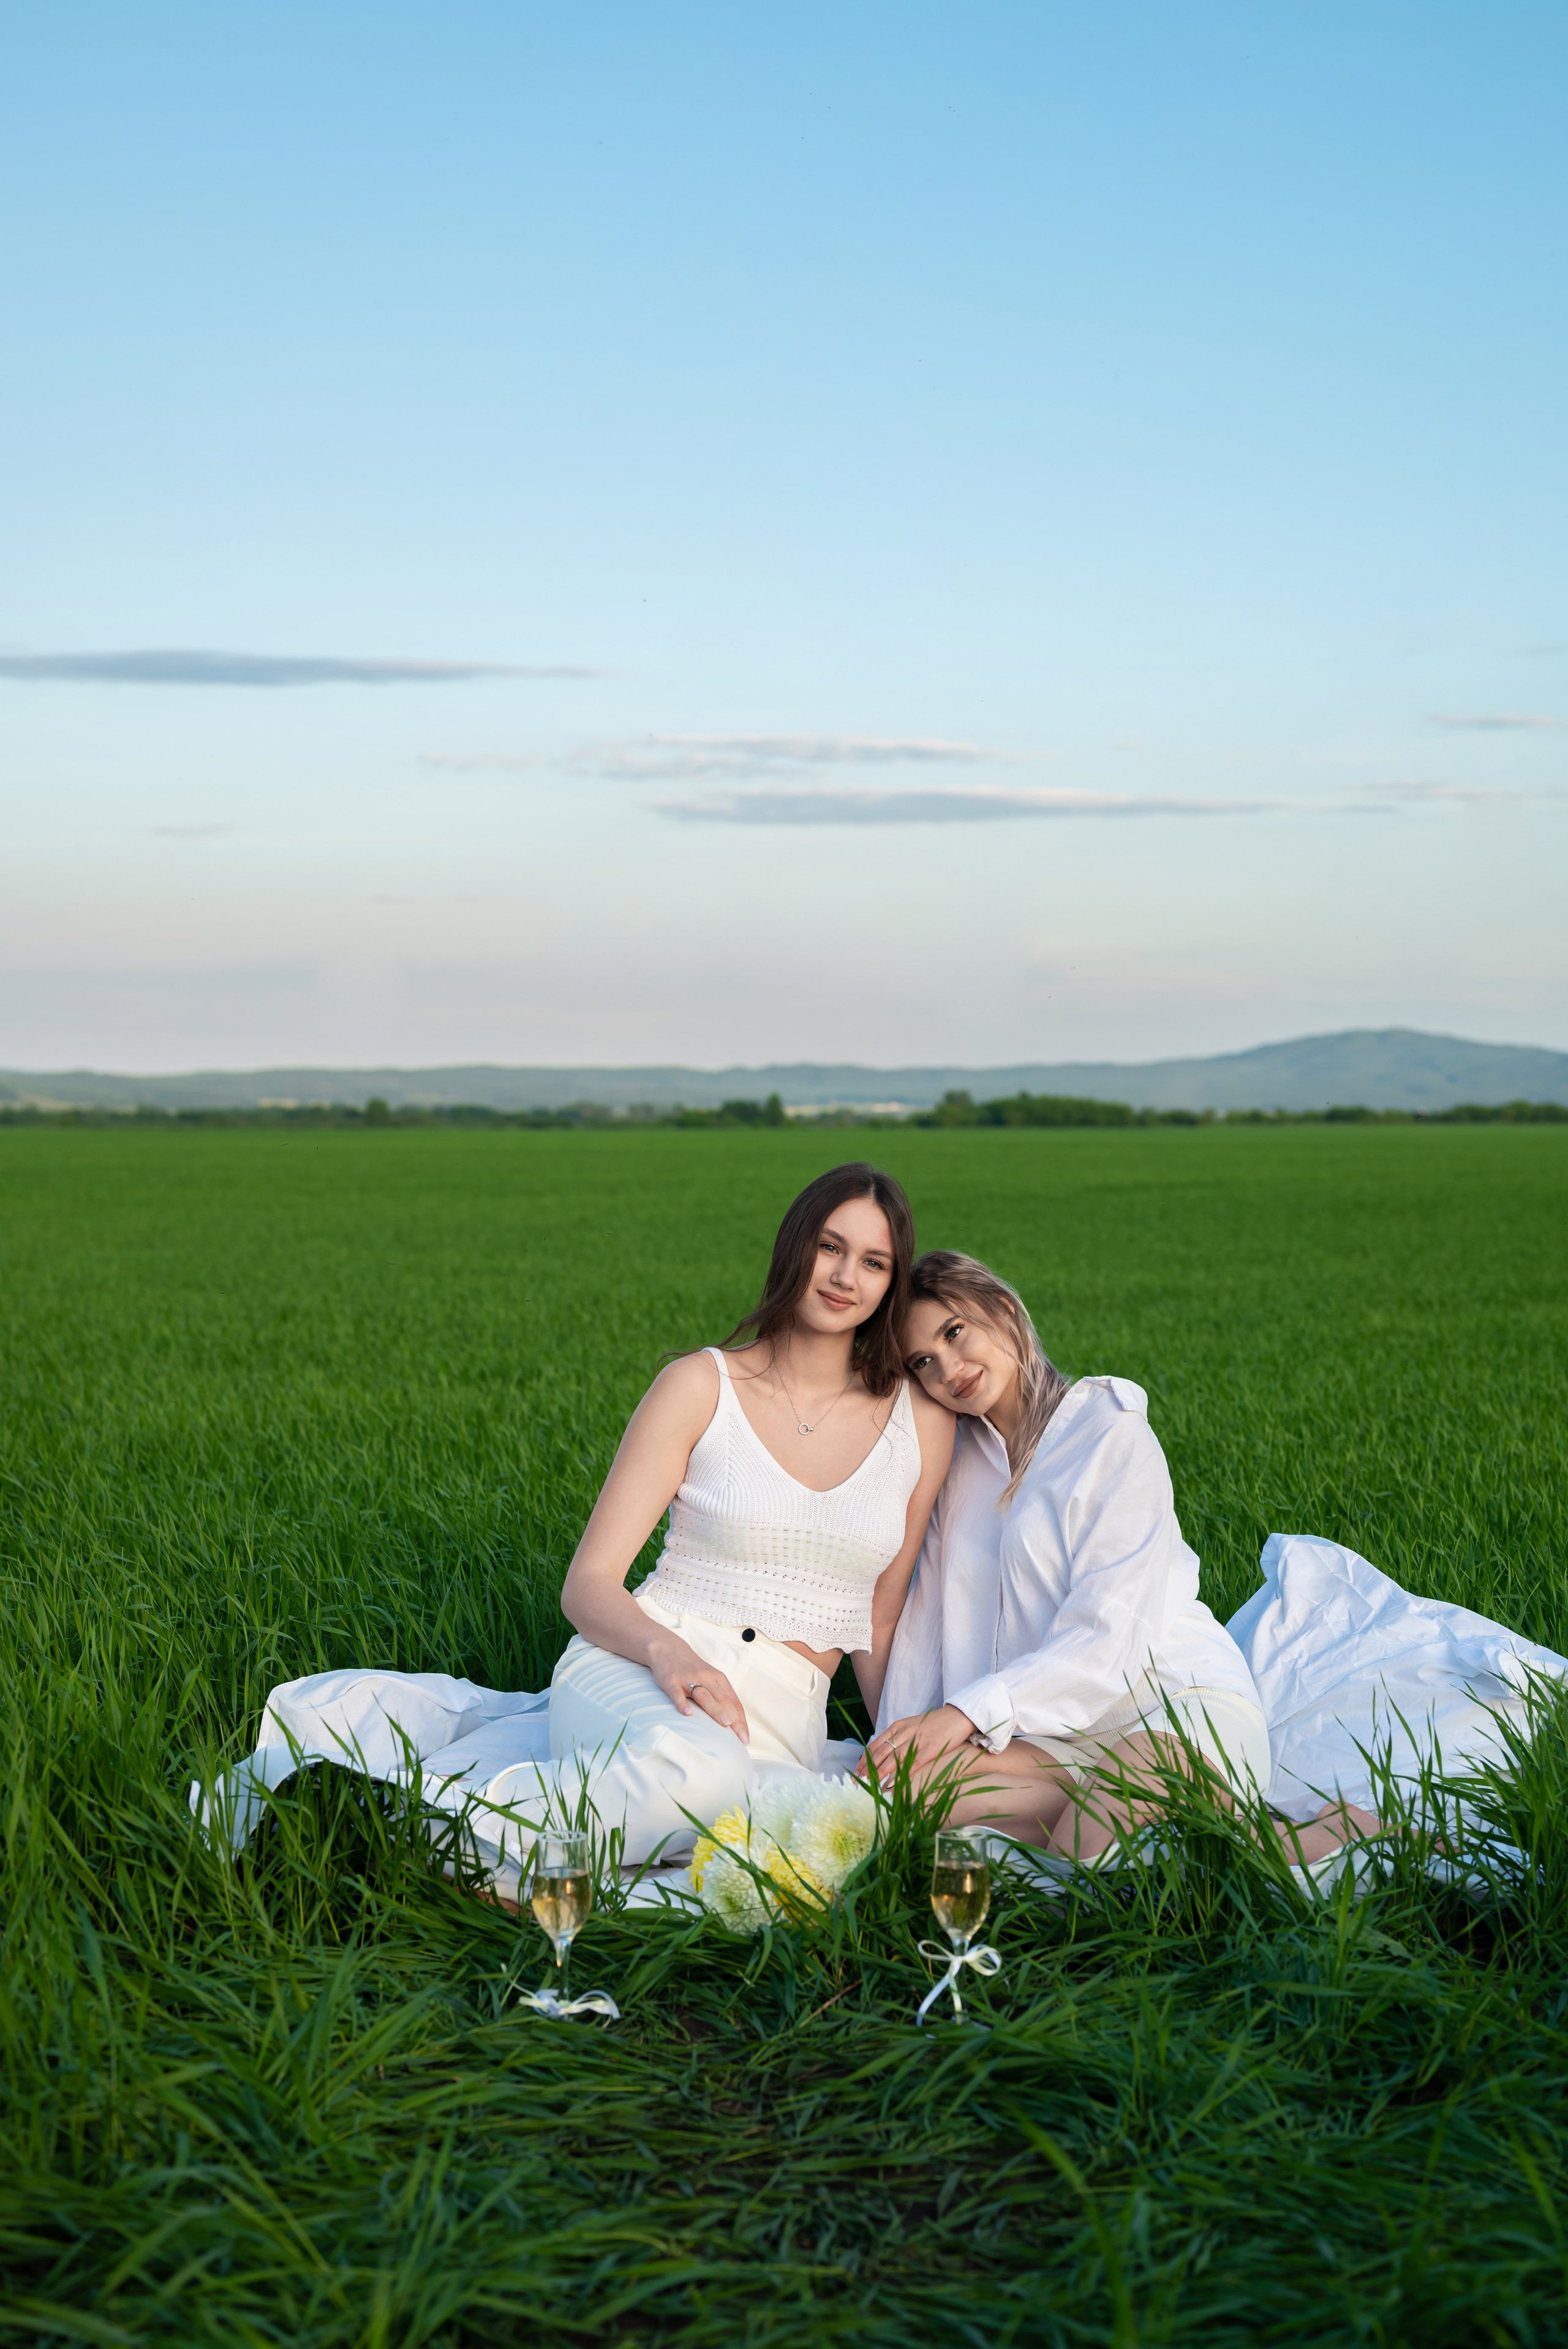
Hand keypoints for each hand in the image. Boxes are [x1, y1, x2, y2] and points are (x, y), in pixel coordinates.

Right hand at [645, 1633, 750, 1744]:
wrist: (668, 1648)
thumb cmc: (692, 1668)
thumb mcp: (710, 1678)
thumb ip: (719, 1696)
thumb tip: (732, 1720)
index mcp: (718, 1679)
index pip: (733, 1701)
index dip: (741, 1719)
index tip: (745, 1737)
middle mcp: (706, 1678)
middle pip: (723, 1700)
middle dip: (734, 1719)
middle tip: (741, 1737)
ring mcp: (688, 1679)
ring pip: (704, 1696)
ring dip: (715, 1710)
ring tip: (725, 1724)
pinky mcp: (672, 1681)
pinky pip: (677, 1693)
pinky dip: (682, 1703)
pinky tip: (687, 1713)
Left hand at [859, 1704, 977, 1783]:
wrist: (957, 1717)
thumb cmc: (934, 1724)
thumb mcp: (911, 1725)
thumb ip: (898, 1737)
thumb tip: (884, 1753)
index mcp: (898, 1726)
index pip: (875, 1744)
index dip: (864, 1759)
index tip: (855, 1772)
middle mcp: (903, 1732)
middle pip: (880, 1753)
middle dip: (867, 1769)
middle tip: (857, 1782)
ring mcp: (916, 1741)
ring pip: (892, 1759)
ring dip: (879, 1774)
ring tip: (870, 1786)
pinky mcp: (928, 1750)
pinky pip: (910, 1765)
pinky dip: (899, 1775)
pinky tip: (890, 1785)